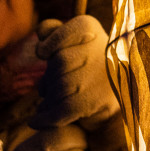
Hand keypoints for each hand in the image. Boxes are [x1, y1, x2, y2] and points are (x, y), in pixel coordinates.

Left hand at [34, 16, 119, 131]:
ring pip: (61, 87)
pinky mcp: (99, 102)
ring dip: (48, 97)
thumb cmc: (84, 63)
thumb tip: (42, 33)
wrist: (115, 95)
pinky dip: (45, 118)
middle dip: (48, 77)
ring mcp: (103, 77)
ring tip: (48, 100)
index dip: (50, 44)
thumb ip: (54, 32)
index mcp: (91, 29)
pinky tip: (35, 121)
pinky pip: (64, 110)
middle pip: (60, 62)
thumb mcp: (71, 41)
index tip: (43, 54)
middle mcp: (102, 50)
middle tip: (46, 86)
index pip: (65, 33)